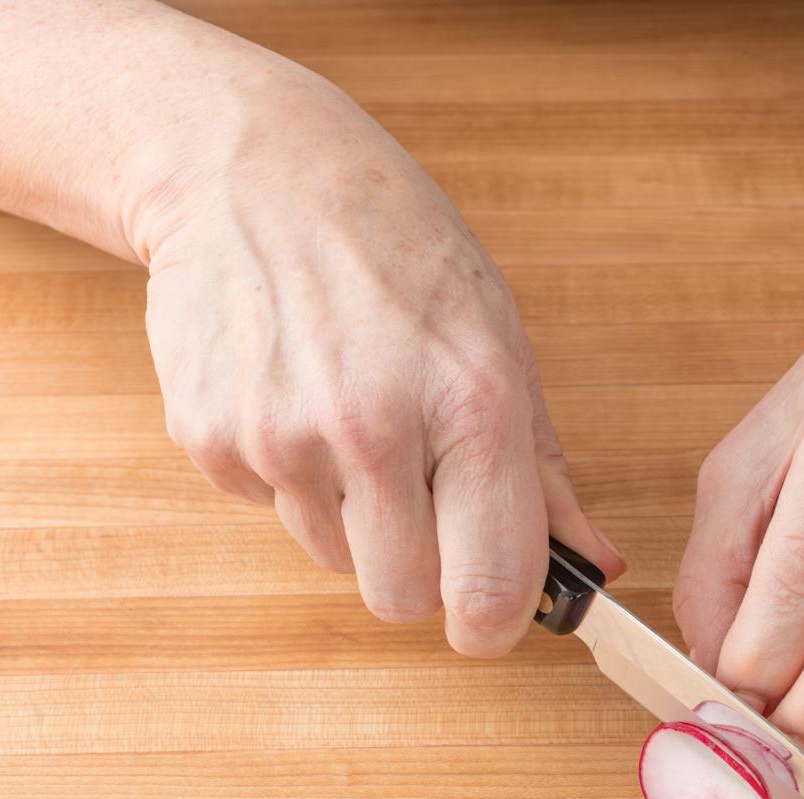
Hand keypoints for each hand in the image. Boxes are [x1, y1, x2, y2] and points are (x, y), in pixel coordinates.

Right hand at [135, 73, 621, 654]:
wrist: (250, 170)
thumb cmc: (394, 250)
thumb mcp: (498, 338)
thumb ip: (543, 472)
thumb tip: (594, 568)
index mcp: (470, 402)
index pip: (489, 585)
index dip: (493, 622)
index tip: (490, 617)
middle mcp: (374, 425)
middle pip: (402, 598)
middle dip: (419, 571)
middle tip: (419, 503)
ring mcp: (281, 433)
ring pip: (335, 560)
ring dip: (353, 517)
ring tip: (351, 418)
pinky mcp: (209, 436)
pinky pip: (270, 511)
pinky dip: (289, 478)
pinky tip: (295, 397)